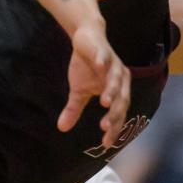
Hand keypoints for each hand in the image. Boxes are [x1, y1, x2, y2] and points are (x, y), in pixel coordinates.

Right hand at [58, 22, 129, 147]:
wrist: (86, 38)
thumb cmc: (86, 67)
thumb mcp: (78, 90)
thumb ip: (74, 109)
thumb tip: (61, 128)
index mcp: (118, 90)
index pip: (118, 113)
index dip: (114, 128)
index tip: (105, 143)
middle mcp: (120, 78)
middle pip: (121, 98)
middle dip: (114, 113)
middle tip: (104, 127)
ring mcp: (113, 64)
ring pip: (116, 79)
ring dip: (112, 91)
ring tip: (105, 103)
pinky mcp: (104, 51)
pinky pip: (104, 58)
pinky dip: (103, 62)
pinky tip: (99, 67)